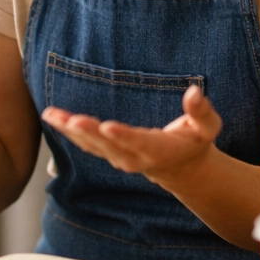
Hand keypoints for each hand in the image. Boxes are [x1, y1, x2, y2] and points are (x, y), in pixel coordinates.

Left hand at [42, 85, 221, 185]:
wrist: (182, 168)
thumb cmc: (195, 141)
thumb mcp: (207, 127)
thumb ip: (201, 111)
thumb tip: (194, 91)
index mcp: (159, 150)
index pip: (139, 142)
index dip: (123, 135)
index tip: (108, 126)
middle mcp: (134, 157)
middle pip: (108, 144)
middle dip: (89, 132)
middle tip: (72, 120)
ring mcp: (118, 158)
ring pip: (91, 145)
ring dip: (70, 130)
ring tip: (52, 115)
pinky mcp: (107, 153)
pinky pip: (84, 143)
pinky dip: (68, 131)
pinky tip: (53, 117)